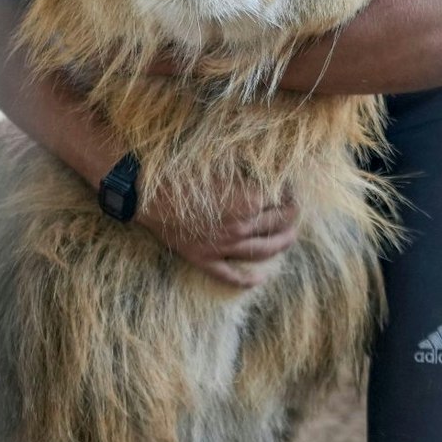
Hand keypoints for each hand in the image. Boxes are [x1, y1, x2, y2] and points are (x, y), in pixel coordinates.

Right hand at [135, 176, 299, 288]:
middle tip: (296, 208)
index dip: (290, 191)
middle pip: (277, 225)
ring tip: (290, 238)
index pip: (281, 199)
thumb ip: (245, 167)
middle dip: (292, 215)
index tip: (293, 186)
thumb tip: (265, 167)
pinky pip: (230, 275)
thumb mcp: (218, 162)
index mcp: (247, 202)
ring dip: (281, 244)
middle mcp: (240, 228)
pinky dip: (247, 280)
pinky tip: (258, 279)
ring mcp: (222, 247)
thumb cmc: (181, 170)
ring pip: (262, 252)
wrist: (145, 192)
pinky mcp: (204, 259)